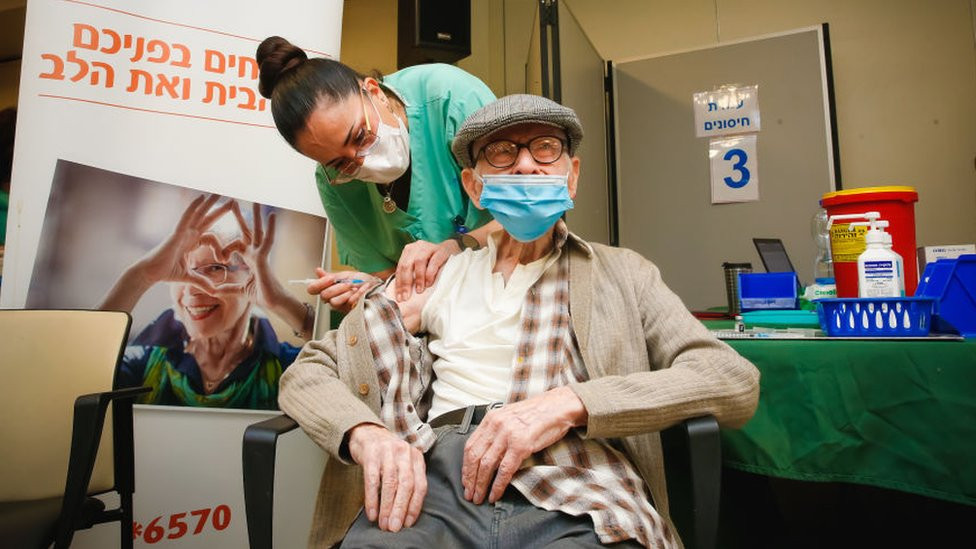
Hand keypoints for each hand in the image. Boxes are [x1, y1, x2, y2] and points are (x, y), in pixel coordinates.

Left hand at [216, 203, 276, 306]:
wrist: (274, 304)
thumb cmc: (262, 296)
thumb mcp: (239, 291)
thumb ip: (227, 288)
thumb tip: (214, 291)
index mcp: (250, 259)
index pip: (237, 244)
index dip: (226, 246)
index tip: (219, 257)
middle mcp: (256, 254)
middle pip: (247, 231)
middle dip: (240, 217)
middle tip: (233, 202)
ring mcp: (261, 254)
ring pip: (258, 231)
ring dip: (257, 216)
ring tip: (257, 201)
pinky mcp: (264, 258)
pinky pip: (268, 240)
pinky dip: (271, 227)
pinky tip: (272, 215)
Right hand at [307, 267, 378, 312]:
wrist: (375, 285)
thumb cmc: (360, 281)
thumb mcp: (344, 275)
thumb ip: (329, 276)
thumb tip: (317, 271)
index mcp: (328, 289)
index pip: (312, 289)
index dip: (319, 284)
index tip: (331, 278)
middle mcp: (331, 299)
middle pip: (324, 296)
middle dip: (337, 287)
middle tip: (348, 283)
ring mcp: (341, 306)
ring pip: (334, 302)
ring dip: (345, 292)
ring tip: (354, 287)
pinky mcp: (350, 311)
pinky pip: (349, 303)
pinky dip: (357, 294)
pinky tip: (362, 289)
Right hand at [347, 423, 426, 531]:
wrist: (368, 434)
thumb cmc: (388, 455)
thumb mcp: (404, 464)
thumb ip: (409, 482)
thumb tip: (407, 514)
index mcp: (416, 458)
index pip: (420, 485)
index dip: (415, 506)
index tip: (408, 523)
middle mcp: (404, 453)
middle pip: (406, 485)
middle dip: (401, 509)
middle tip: (395, 527)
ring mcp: (388, 452)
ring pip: (390, 483)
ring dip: (387, 507)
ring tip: (383, 523)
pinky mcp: (371, 454)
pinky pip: (372, 480)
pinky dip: (372, 499)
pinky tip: (372, 512)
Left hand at [394, 239, 460, 301]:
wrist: (452, 249)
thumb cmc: (433, 261)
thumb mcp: (420, 266)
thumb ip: (411, 275)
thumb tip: (402, 294)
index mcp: (409, 251)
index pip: (400, 268)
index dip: (398, 284)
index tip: (399, 298)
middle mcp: (417, 247)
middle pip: (407, 265)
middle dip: (405, 283)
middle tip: (406, 297)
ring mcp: (429, 247)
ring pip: (419, 261)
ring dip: (418, 278)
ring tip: (419, 290)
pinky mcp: (442, 250)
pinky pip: (434, 261)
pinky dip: (430, 273)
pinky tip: (429, 283)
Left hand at [461, 387, 586, 503]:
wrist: (560, 406)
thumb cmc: (538, 413)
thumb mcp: (510, 417)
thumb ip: (497, 432)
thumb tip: (487, 455)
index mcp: (491, 418)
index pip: (470, 445)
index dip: (465, 467)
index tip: (465, 480)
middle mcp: (496, 425)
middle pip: (475, 457)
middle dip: (470, 479)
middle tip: (469, 494)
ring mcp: (508, 434)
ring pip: (487, 465)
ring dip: (481, 485)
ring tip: (479, 498)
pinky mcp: (521, 445)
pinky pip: (504, 470)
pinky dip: (497, 485)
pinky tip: (494, 494)